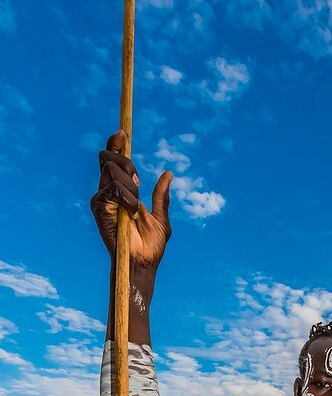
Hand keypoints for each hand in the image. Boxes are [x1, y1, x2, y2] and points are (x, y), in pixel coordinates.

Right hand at [90, 130, 172, 272]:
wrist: (143, 262)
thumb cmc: (151, 246)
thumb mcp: (162, 218)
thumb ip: (161, 196)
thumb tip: (168, 173)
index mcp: (123, 191)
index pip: (115, 160)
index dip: (116, 144)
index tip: (123, 132)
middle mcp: (109, 191)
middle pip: (109, 158)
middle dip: (128, 165)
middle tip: (139, 184)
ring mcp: (102, 198)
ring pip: (112, 170)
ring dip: (131, 186)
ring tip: (136, 207)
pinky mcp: (98, 206)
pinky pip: (112, 188)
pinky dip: (127, 198)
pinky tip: (131, 211)